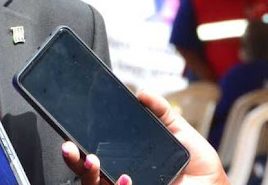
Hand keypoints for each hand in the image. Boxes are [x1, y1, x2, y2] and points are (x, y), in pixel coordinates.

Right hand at [61, 90, 228, 184]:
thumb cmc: (197, 163)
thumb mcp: (178, 130)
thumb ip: (160, 110)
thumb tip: (142, 92)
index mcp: (124, 157)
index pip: (92, 151)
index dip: (77, 145)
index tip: (70, 135)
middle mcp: (120, 175)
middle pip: (85, 170)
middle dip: (73, 159)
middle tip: (70, 147)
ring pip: (94, 184)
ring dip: (88, 172)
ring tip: (93, 160)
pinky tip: (127, 179)